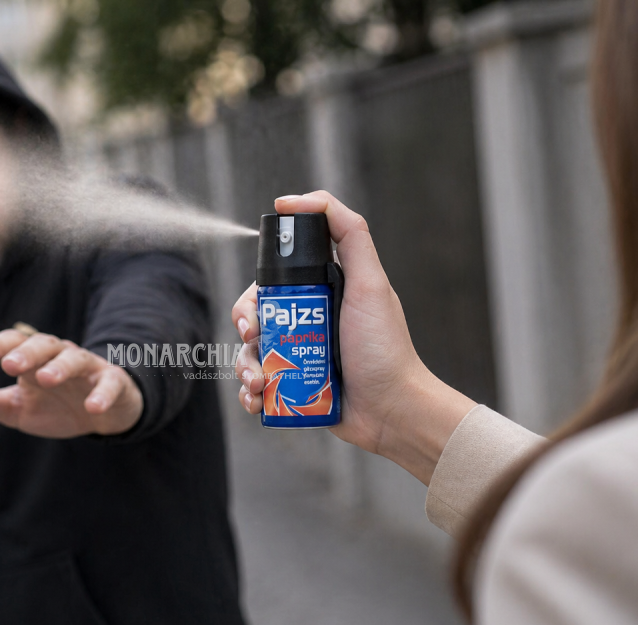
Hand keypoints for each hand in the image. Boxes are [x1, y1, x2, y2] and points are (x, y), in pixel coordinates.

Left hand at [0, 328, 143, 437]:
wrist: (104, 412)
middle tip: (9, 366)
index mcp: (34, 358)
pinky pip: (109, 385)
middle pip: (44, 345)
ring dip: (61, 367)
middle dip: (27, 353)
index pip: (13, 343)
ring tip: (47, 379)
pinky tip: (92, 407)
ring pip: (75, 359)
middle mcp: (60, 356)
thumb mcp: (17, 407)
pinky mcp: (113, 384)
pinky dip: (102, 394)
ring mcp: (88, 369)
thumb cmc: (56, 404)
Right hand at [231, 191, 475, 484]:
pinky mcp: (294, 388)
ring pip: (251, 352)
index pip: (272, 280)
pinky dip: (249, 393)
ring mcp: (299, 355)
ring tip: (257, 382)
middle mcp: (307, 321)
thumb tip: (300, 200)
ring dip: (244, 366)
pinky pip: (258, 386)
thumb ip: (349, 233)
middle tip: (253, 338)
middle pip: (255, 315)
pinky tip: (257, 400)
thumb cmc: (384, 349)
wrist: (393, 410)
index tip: (255, 304)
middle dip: (245, 328)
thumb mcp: (370, 283)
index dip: (256, 290)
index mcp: (321, 293)